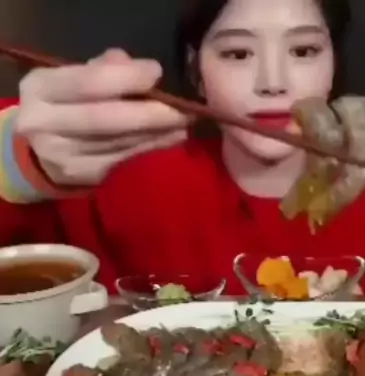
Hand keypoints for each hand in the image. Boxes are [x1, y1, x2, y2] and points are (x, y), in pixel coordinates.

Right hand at [15, 49, 188, 185]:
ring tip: (183, 125)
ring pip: (119, 143)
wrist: (40, 151)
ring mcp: (61, 156)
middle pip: (106, 118)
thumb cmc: (65, 105)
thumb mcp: (73, 78)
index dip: (127, 78)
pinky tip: (171, 141)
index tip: (158, 72)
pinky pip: (123, 162)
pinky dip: (150, 151)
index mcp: (40, 88)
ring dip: (157, 134)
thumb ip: (104, 69)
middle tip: (183, 109)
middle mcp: (43, 124)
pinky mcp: (81, 178)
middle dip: (150, 113)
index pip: (88, 82)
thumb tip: (141, 68)